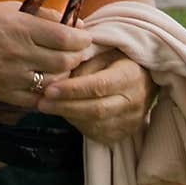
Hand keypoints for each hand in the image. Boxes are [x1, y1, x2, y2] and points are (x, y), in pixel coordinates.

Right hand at [0, 0, 90, 106]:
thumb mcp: (9, 8)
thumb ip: (42, 16)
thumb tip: (72, 23)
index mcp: (22, 27)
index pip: (66, 38)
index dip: (82, 39)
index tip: (84, 37)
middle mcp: (20, 53)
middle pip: (65, 62)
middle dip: (76, 57)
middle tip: (75, 52)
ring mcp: (13, 77)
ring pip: (55, 83)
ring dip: (64, 75)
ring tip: (61, 67)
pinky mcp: (5, 94)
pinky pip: (37, 100)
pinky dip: (47, 92)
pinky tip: (46, 83)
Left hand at [40, 49, 156, 143]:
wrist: (144, 79)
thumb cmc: (119, 59)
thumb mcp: (104, 50)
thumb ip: (84, 60)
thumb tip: (60, 73)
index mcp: (130, 75)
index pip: (99, 86)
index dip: (73, 89)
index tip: (49, 89)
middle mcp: (134, 101)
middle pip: (95, 109)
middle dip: (65, 106)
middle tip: (41, 102)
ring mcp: (131, 120)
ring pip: (95, 124)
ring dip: (68, 116)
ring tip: (48, 107)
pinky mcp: (124, 133)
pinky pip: (97, 133)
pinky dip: (78, 124)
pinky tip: (65, 113)